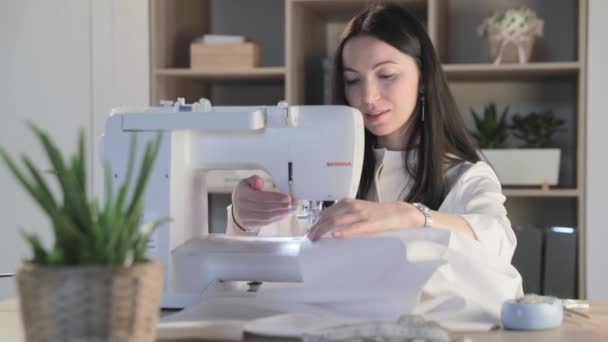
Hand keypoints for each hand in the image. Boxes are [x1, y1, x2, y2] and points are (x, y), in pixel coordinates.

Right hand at [232, 175, 297, 229]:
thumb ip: (254, 180)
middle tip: (294, 203)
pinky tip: (284, 214)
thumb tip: (260, 182)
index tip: (288, 197)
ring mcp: (246, 218)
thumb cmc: (244, 194)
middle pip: (266, 208)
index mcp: (242, 195)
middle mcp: (243, 208)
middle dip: (282, 206)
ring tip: (292, 209)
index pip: (262, 197)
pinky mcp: (251, 225)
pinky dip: (277, 219)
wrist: (236, 209)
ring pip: (267, 217)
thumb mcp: (246, 183)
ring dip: (282, 213)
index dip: (276, 198)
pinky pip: (266, 223)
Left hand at [307, 198, 423, 240]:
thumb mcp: (359, 210)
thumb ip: (345, 215)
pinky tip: (336, 236)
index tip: (310, 232)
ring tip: (316, 238)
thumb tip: (330, 228)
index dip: (316, 222)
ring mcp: (361, 214)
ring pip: (337, 221)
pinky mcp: (371, 223)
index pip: (326, 212)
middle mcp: (352, 206)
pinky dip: (344, 231)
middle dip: (317, 228)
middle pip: (328, 217)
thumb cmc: (378, 214)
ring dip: (324, 230)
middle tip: (309, 238)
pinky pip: (355, 227)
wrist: (399, 212)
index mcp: (348, 203)